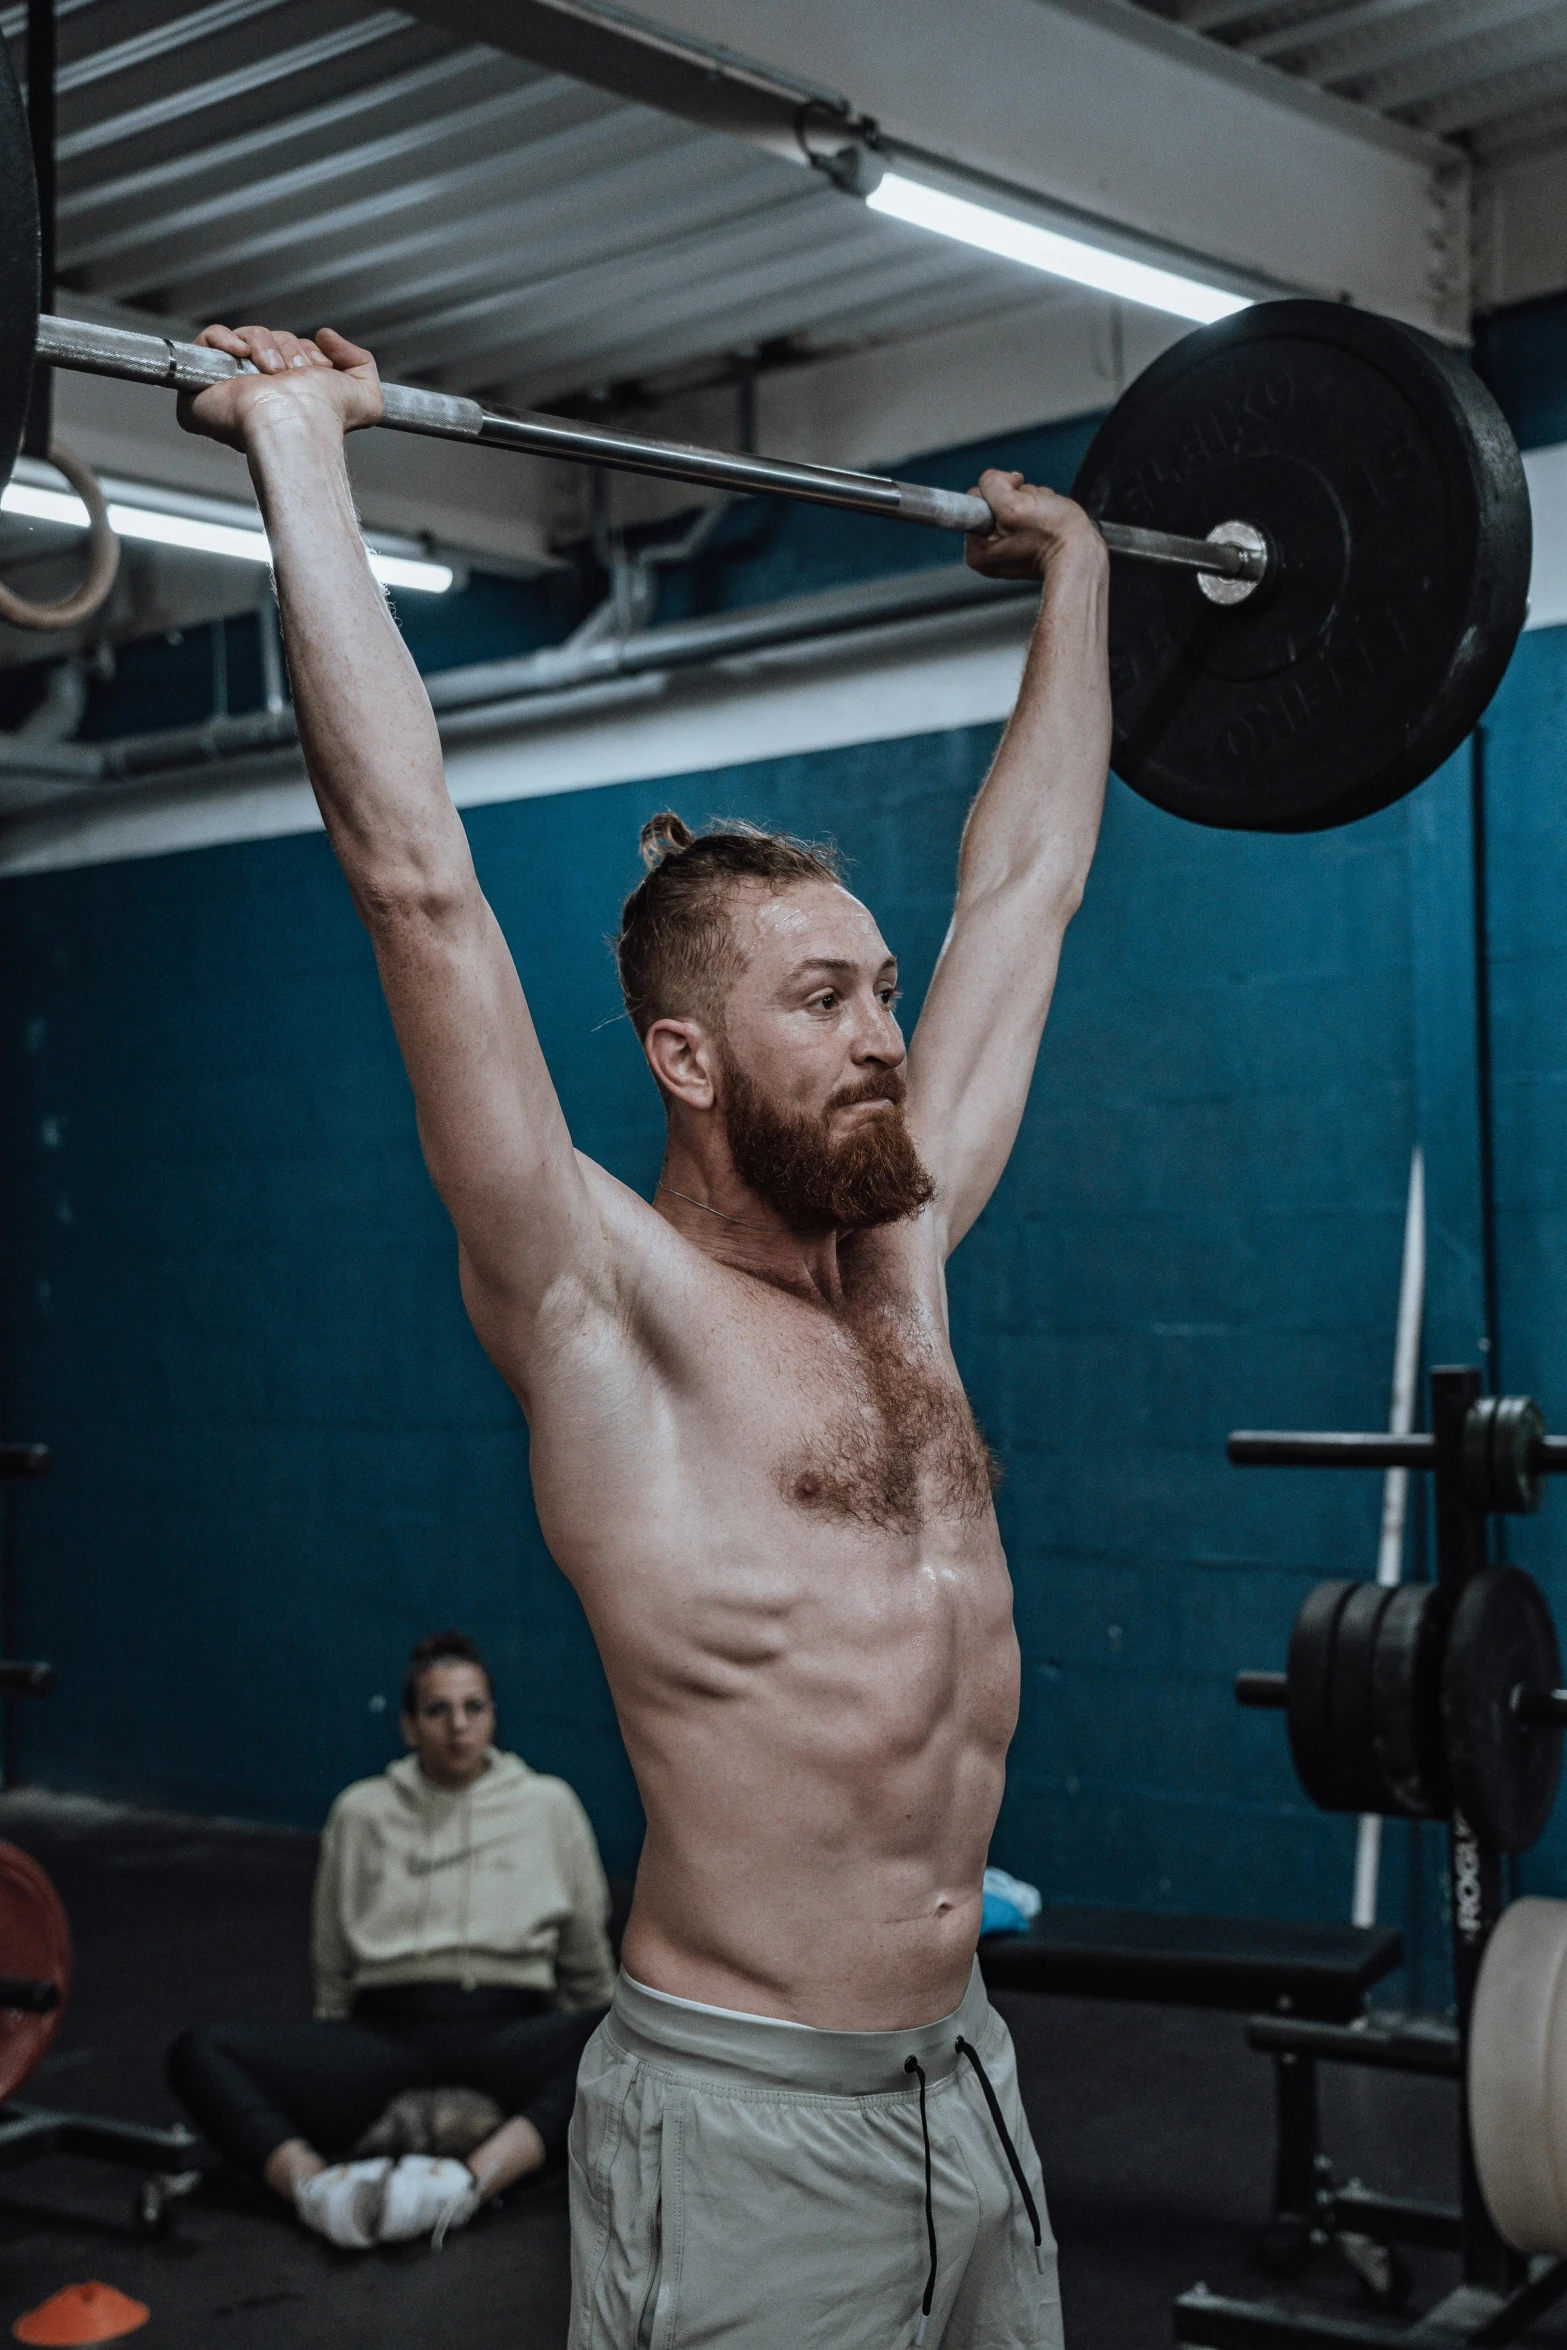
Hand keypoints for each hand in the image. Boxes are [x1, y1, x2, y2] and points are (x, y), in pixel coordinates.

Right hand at [176, 323, 383, 451]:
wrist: (293, 421)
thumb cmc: (325, 419)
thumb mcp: (367, 398)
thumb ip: (362, 362)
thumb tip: (327, 337)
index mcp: (292, 394)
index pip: (294, 349)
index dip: (307, 352)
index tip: (317, 369)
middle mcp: (263, 390)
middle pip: (274, 339)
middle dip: (289, 349)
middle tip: (294, 376)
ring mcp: (232, 386)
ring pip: (249, 335)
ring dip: (266, 347)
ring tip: (272, 375)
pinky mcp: (203, 383)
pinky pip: (210, 338)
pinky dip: (227, 339)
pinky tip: (243, 356)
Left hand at [963, 469, 1104, 581]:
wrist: (1082, 555)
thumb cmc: (1052, 534)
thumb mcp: (1013, 504)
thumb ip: (992, 486)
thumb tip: (993, 479)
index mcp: (976, 549)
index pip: (976, 498)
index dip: (1000, 493)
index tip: (1017, 507)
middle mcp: (985, 552)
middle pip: (994, 500)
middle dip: (1017, 498)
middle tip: (1033, 512)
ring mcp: (1004, 548)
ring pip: (1011, 502)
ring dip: (1030, 501)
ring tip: (1042, 518)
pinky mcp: (1021, 542)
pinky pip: (1024, 511)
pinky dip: (1037, 509)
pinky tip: (1045, 520)